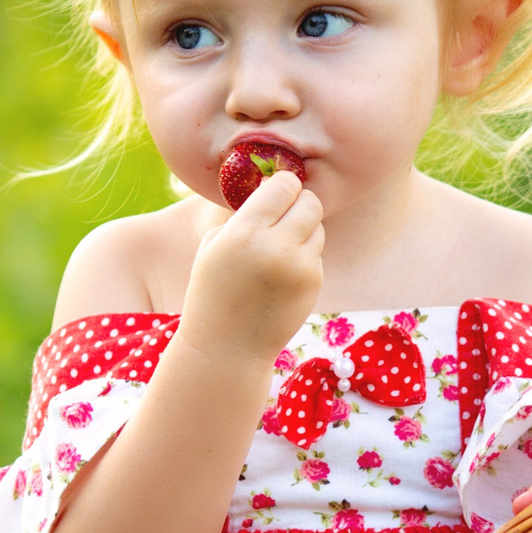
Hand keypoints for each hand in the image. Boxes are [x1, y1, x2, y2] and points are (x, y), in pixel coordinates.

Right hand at [178, 171, 323, 365]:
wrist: (227, 347)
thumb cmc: (213, 290)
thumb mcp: (214, 245)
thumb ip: (245, 215)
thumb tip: (275, 185)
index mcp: (244, 233)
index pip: (284, 185)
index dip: (282, 185)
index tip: (276, 192)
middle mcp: (276, 247)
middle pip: (310, 202)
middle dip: (299, 204)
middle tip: (286, 215)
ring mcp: (299, 268)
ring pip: (318, 228)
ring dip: (304, 231)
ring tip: (279, 251)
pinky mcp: (313, 284)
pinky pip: (317, 254)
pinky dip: (305, 258)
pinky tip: (282, 276)